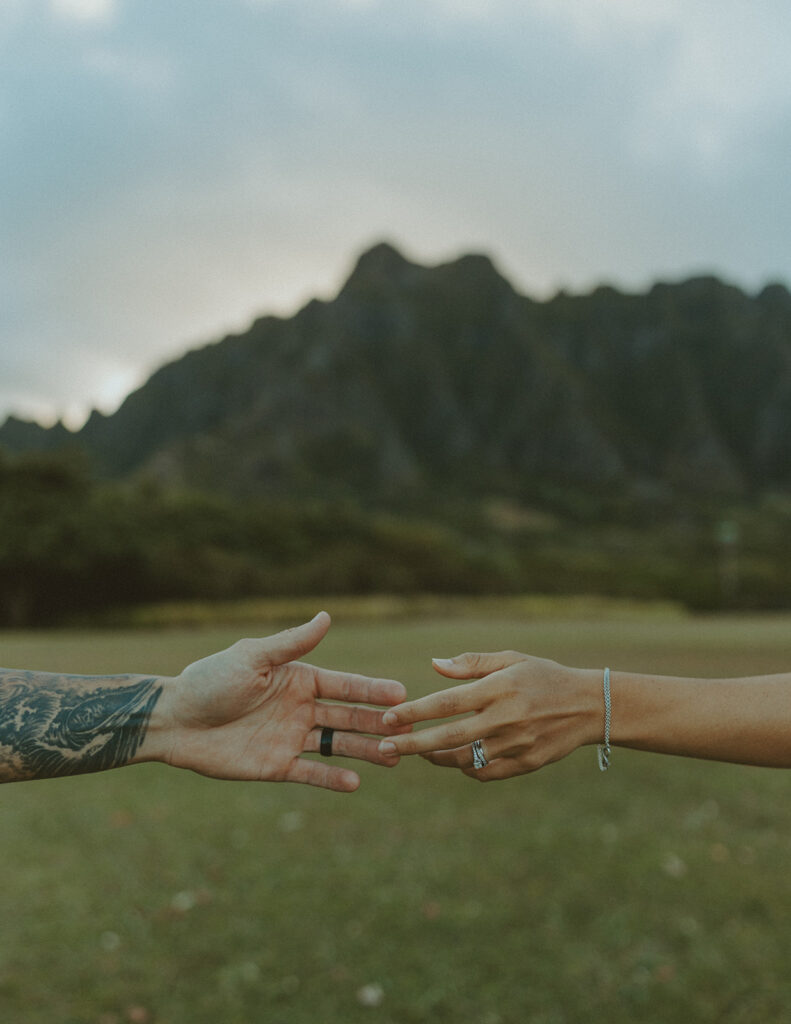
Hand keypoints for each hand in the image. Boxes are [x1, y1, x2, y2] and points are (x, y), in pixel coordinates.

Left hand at [155, 612, 408, 791]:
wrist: (174, 720)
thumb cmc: (210, 680)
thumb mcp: (252, 657)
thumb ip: (292, 644)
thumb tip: (327, 616)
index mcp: (298, 679)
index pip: (344, 685)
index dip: (372, 691)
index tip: (401, 694)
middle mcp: (300, 708)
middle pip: (348, 716)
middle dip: (378, 723)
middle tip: (408, 730)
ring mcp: (290, 738)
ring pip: (336, 745)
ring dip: (364, 750)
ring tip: (392, 758)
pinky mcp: (276, 766)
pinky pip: (310, 773)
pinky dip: (332, 778)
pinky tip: (356, 782)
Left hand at [377, 650, 599, 780]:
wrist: (590, 706)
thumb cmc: (544, 676)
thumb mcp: (511, 659)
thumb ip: (472, 663)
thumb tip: (434, 664)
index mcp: (499, 688)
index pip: (447, 702)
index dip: (415, 711)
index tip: (388, 718)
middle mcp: (506, 717)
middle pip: (449, 735)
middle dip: (413, 743)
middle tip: (385, 747)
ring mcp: (517, 744)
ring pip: (465, 759)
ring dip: (437, 757)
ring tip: (419, 753)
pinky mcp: (527, 763)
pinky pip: (486, 773)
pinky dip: (466, 769)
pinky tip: (455, 760)